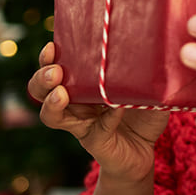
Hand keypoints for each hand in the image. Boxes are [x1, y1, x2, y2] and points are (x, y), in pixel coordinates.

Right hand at [27, 42, 169, 181]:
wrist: (144, 151)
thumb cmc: (141, 113)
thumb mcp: (146, 85)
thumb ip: (146, 68)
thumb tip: (155, 43)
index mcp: (82, 84)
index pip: (55, 67)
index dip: (49, 58)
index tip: (53, 45)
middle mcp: (74, 103)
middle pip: (41, 90)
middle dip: (42, 78)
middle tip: (55, 71)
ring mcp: (82, 123)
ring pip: (52, 115)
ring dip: (52, 103)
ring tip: (61, 93)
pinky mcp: (96, 141)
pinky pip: (97, 129)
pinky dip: (108, 117)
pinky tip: (117, 108)